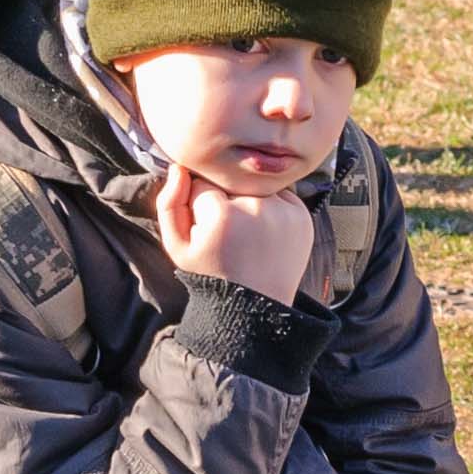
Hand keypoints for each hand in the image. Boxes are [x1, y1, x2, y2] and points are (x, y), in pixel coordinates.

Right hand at [154, 165, 311, 305]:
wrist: (256, 305)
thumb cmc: (212, 275)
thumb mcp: (177, 247)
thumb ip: (169, 203)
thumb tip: (179, 168)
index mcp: (222, 215)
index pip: (201, 183)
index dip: (199, 206)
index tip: (206, 230)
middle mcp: (257, 208)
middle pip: (230, 183)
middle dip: (224, 201)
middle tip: (228, 235)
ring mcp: (284, 211)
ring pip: (255, 186)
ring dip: (249, 202)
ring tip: (247, 236)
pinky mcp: (303, 216)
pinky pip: (279, 195)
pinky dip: (272, 208)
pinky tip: (264, 234)